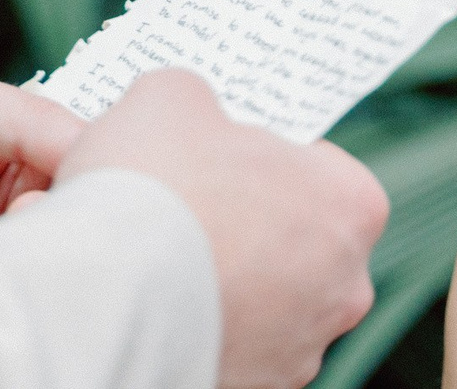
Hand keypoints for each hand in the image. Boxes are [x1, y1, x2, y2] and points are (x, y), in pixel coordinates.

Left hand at [0, 64, 84, 275]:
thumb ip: (22, 116)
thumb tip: (96, 143)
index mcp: (23, 152)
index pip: (91, 164)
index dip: (96, 175)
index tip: (76, 182)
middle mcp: (14, 209)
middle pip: (78, 224)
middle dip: (68, 224)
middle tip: (26, 217)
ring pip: (45, 271)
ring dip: (36, 263)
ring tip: (1, 242)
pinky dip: (3, 303)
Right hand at [57, 69, 387, 388]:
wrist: (105, 300)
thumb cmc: (153, 189)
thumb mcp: (169, 96)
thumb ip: (198, 100)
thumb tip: (189, 112)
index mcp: (351, 204)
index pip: (325, 169)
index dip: (271, 158)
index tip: (228, 158)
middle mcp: (346, 285)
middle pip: (301, 240)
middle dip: (252, 224)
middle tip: (191, 205)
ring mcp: (303, 348)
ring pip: (269, 301)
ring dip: (228, 281)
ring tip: (164, 259)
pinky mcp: (256, 388)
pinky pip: (236, 345)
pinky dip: (204, 326)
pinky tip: (159, 305)